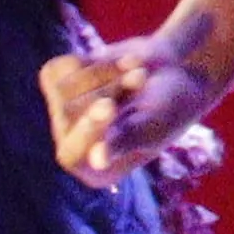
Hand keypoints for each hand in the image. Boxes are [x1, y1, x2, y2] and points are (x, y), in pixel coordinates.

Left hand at [49, 22, 228, 181]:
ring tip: (137, 72)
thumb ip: (126, 141)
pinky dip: (94, 61)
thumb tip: (98, 160)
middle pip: (68, 114)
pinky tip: (118, 65)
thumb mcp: (155, 126)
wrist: (175, 72)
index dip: (87, 130)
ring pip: (64, 89)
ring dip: (107, 73)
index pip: (71, 155)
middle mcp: (75, 147)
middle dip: (110, 91)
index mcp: (97, 172)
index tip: (110, 106)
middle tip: (142, 79)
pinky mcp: (57, 85)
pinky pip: (61, 69)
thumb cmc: (171, 107)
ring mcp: (61, 116)